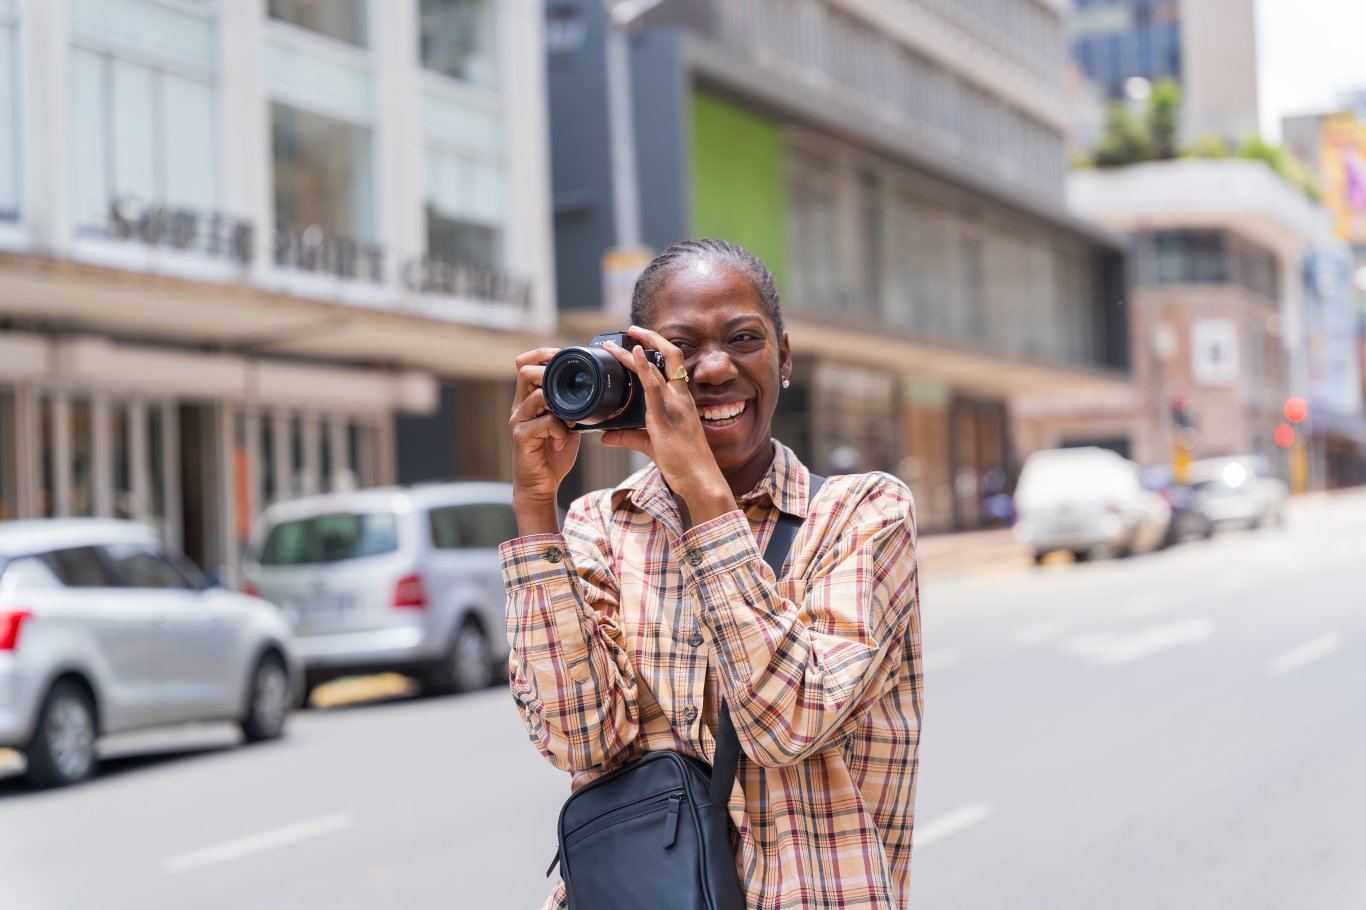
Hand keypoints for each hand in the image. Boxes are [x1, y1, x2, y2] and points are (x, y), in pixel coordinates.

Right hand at [509, 348, 579, 532]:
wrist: (539, 484)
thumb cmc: (553, 453)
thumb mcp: (565, 423)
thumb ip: (571, 406)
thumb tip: (593, 389)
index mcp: (528, 399)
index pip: (524, 364)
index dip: (541, 354)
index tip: (561, 355)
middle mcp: (519, 406)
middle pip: (525, 371)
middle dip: (550, 373)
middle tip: (570, 386)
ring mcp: (518, 421)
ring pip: (538, 396)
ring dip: (561, 406)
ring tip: (572, 420)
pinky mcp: (521, 437)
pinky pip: (544, 422)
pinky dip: (560, 429)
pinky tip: (563, 440)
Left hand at [599, 326, 732, 524]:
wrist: (700, 479)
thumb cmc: (683, 463)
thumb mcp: (651, 445)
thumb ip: (629, 437)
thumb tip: (605, 436)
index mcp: (682, 401)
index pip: (672, 366)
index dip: (657, 349)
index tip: (639, 339)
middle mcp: (681, 397)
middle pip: (671, 355)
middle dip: (652, 337)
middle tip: (631, 328)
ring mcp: (675, 405)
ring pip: (659, 365)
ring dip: (635, 350)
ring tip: (614, 341)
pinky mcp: (666, 416)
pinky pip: (654, 386)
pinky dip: (643, 367)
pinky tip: (632, 353)